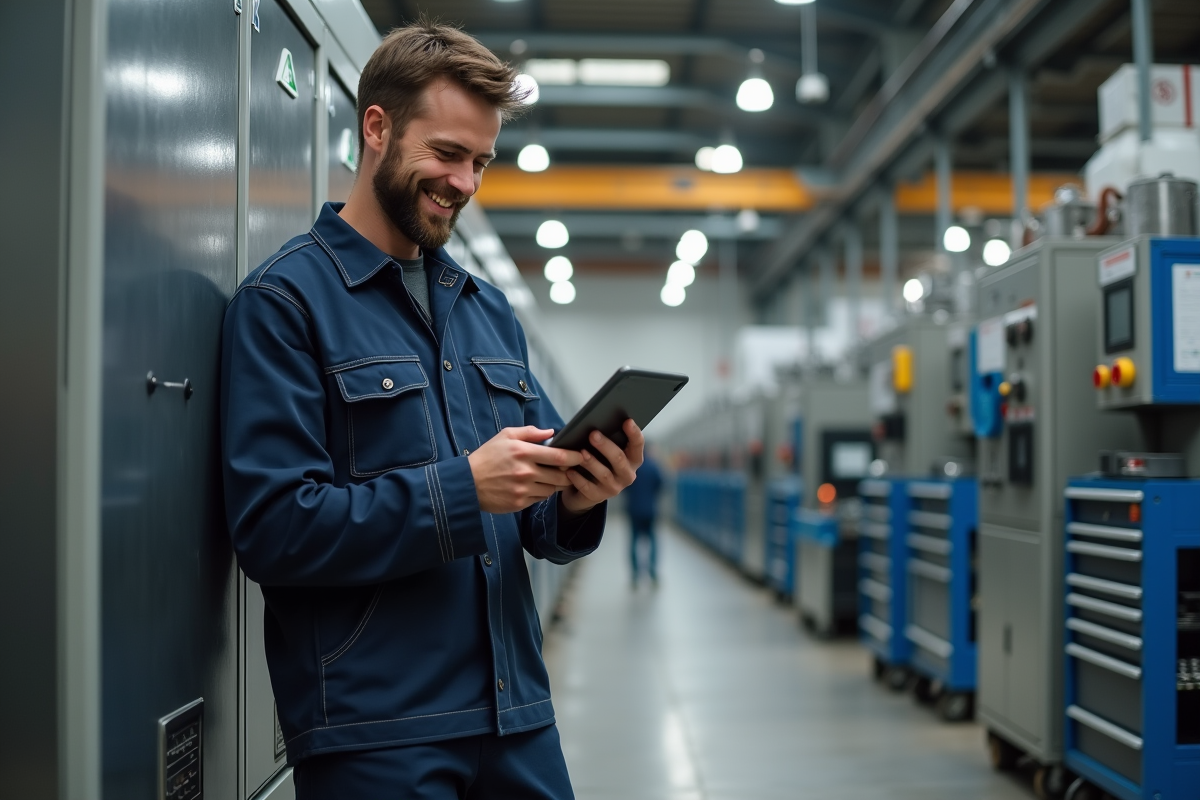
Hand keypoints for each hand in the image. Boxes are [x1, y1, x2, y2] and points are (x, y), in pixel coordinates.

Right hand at [468, 426, 583, 513]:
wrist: (468, 482)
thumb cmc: (487, 457)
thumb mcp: (505, 436)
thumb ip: (530, 432)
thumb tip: (550, 432)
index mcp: (523, 452)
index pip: (559, 456)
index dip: (575, 457)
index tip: (580, 456)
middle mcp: (526, 472)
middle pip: (561, 476)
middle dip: (568, 473)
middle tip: (568, 469)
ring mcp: (523, 489)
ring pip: (552, 489)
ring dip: (555, 484)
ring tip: (550, 477)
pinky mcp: (519, 503)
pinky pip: (540, 498)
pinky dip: (542, 492)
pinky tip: (535, 486)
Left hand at [560, 419, 644, 513]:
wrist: (587, 490)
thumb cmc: (598, 460)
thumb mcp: (605, 450)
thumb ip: (606, 439)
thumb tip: (595, 423)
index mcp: (633, 459)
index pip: (638, 445)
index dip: (634, 433)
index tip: (627, 421)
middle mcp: (627, 474)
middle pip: (619, 459)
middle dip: (606, 446)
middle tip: (593, 434)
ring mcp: (614, 488)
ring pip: (604, 474)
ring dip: (592, 462)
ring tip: (581, 453)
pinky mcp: (599, 497)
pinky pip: (588, 488)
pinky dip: (578, 479)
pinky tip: (570, 470)